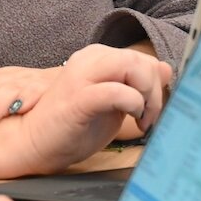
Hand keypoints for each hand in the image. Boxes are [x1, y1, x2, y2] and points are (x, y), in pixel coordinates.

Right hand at [15, 44, 171, 174]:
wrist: (35, 143)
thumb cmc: (72, 126)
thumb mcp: (112, 103)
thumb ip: (136, 84)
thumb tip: (165, 68)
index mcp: (96, 58)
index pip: (142, 58)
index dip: (155, 84)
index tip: (150, 111)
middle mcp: (88, 59)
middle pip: (140, 60)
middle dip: (155, 91)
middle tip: (148, 118)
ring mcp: (82, 76)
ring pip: (132, 66)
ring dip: (146, 95)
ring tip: (141, 119)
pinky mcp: (78, 98)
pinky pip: (117, 91)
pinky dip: (132, 104)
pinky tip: (131, 120)